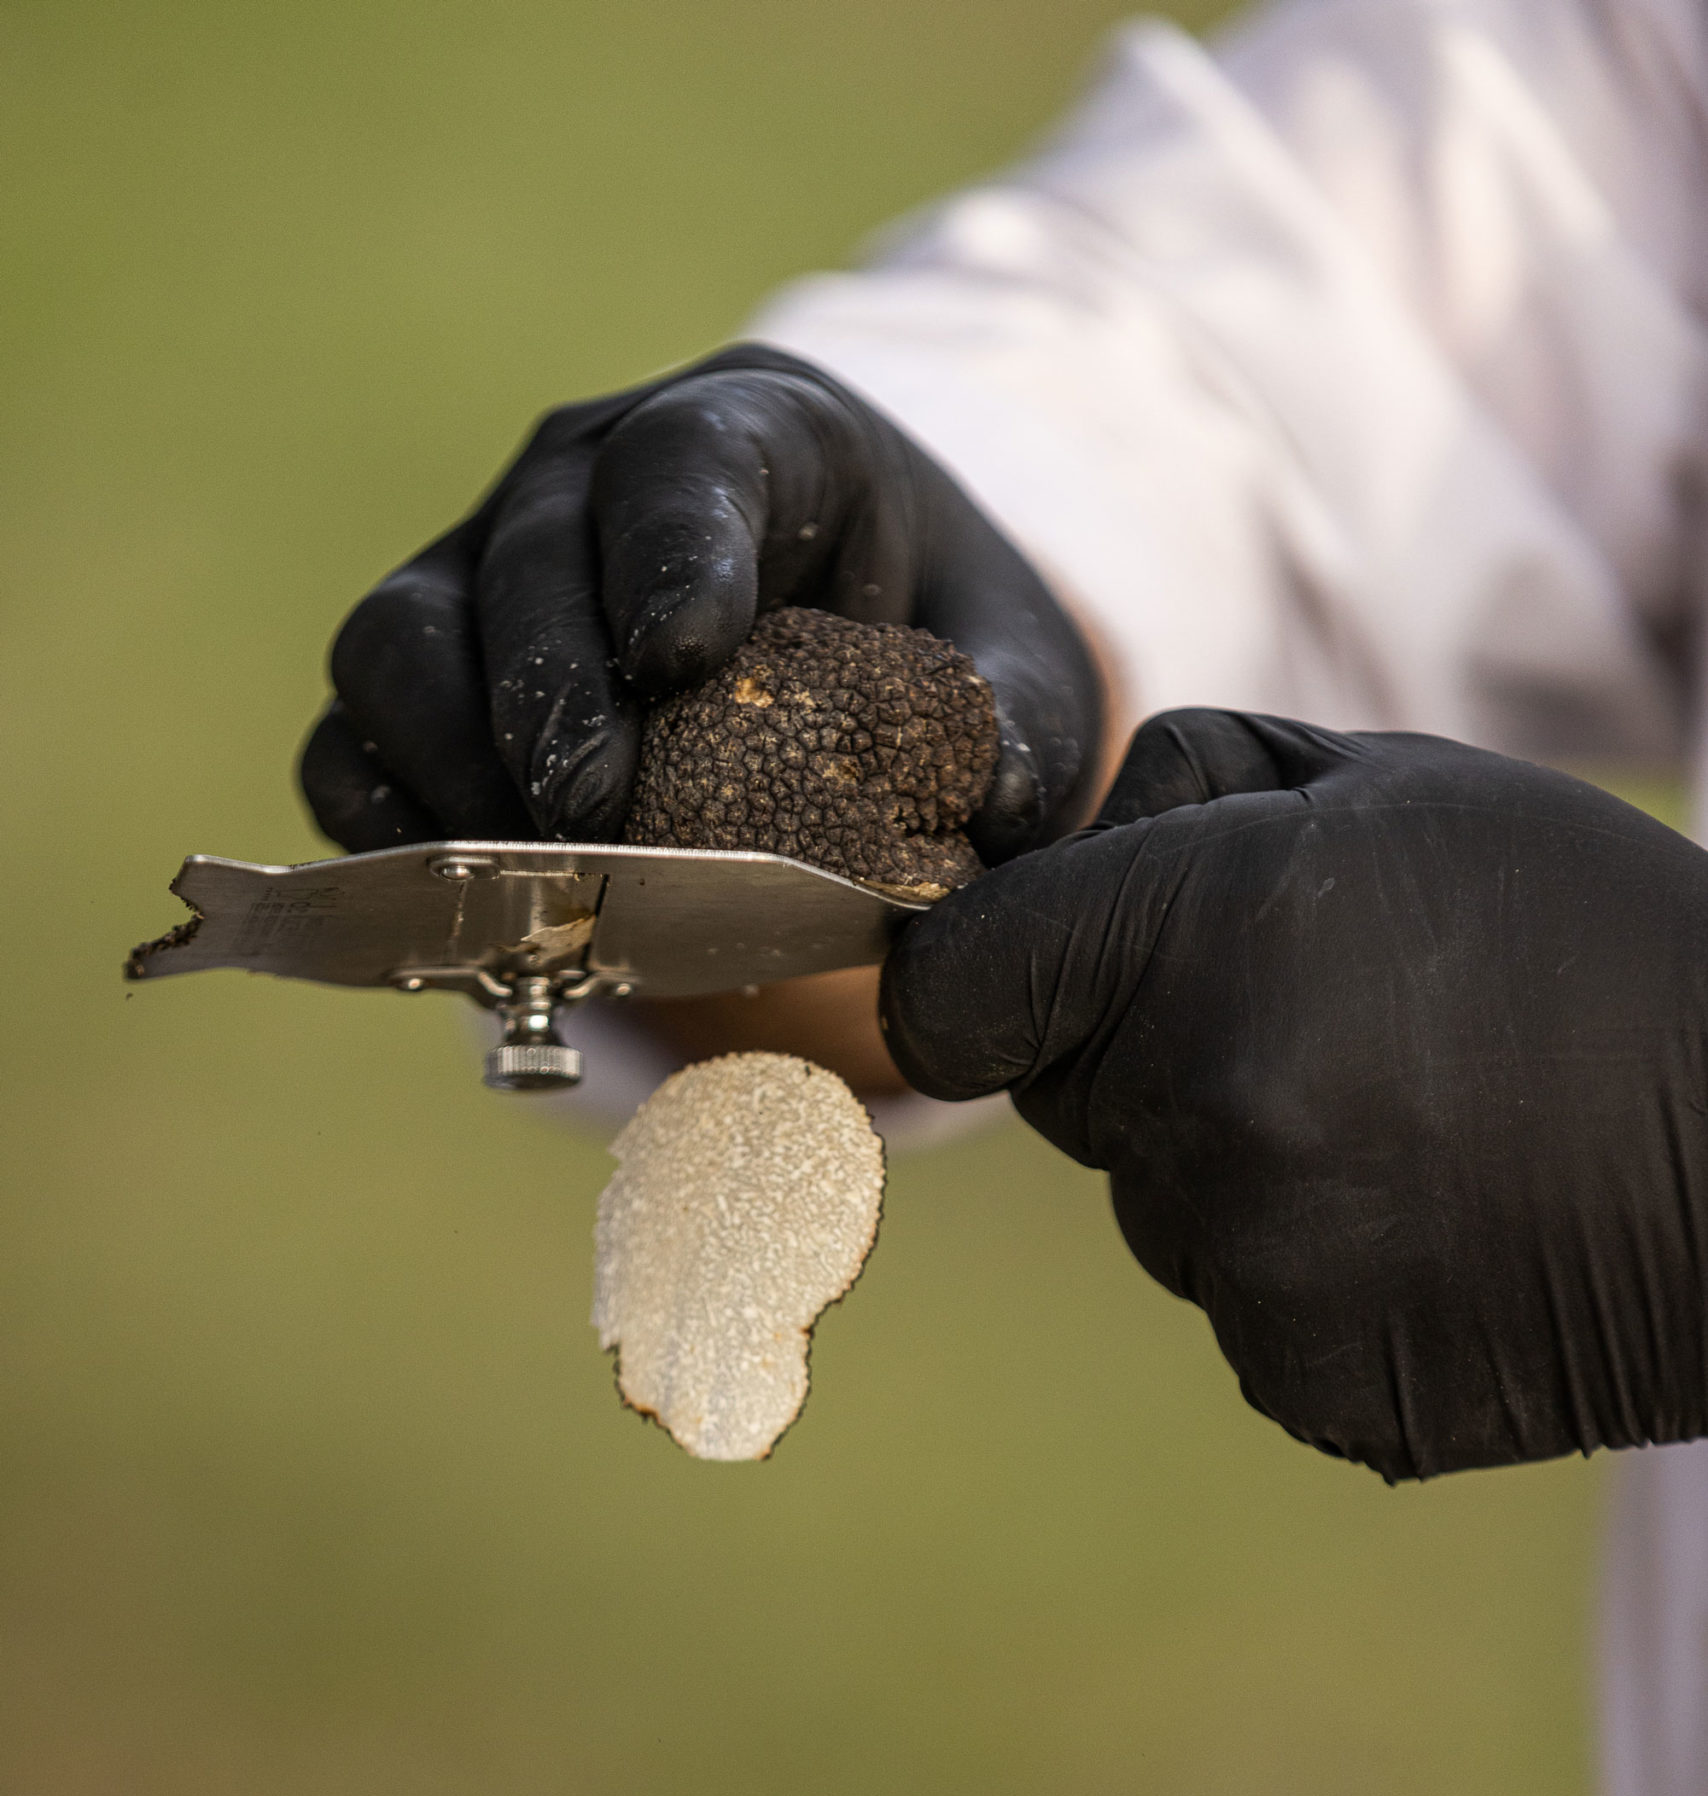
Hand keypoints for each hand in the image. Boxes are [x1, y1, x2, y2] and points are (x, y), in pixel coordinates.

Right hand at [298, 345, 1103, 862]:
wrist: (849, 646)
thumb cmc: (926, 636)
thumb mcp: (1005, 660)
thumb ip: (1013, 718)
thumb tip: (995, 798)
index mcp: (748, 436)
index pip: (680, 462)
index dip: (668, 548)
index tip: (682, 651)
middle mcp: (582, 484)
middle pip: (522, 560)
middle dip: (551, 697)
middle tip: (598, 818)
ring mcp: (482, 573)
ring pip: (400, 639)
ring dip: (451, 764)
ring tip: (531, 876)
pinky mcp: (426, 680)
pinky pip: (353, 737)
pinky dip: (383, 820)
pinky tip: (453, 901)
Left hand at [880, 709, 1707, 1479]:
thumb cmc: (1589, 936)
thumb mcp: (1397, 787)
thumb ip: (1179, 796)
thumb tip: (1034, 855)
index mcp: (1207, 936)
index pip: (955, 992)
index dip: (984, 980)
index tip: (1028, 978)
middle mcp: (1211, 1111)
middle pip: (1061, 1098)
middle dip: (1145, 1054)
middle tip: (1329, 1024)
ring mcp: (1261, 1269)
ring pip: (1161, 1213)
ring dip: (1242, 1174)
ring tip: (1423, 1130)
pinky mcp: (1315, 1386)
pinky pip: (1248, 1317)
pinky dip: (1318, 1280)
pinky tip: (1445, 1230)